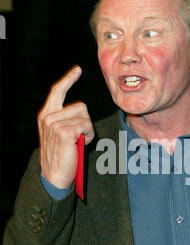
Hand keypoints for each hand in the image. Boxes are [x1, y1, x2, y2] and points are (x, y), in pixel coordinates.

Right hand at [37, 66, 93, 187]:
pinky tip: (79, 144)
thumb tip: (80, 109)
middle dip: (85, 122)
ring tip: (77, 142)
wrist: (54, 175)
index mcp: (46, 115)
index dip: (68, 79)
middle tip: (78, 138)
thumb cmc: (61, 155)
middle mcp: (48, 116)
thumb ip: (65, 119)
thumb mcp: (59, 132)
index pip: (58, 91)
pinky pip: (86, 125)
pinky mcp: (64, 131)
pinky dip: (88, 136)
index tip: (78, 70)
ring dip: (87, 130)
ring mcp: (54, 123)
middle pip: (81, 106)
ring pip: (85, 117)